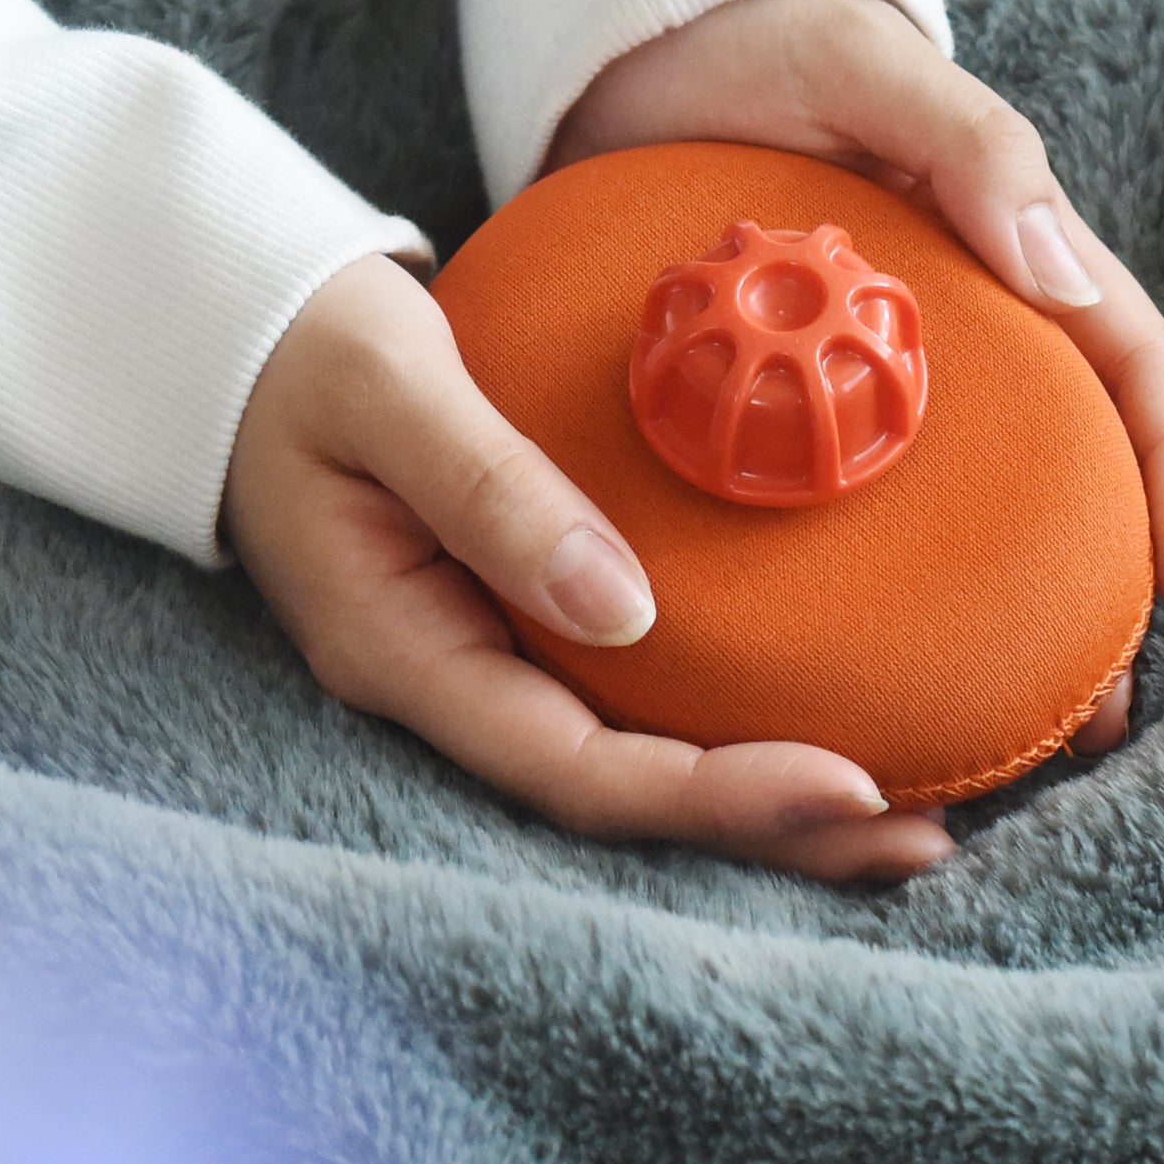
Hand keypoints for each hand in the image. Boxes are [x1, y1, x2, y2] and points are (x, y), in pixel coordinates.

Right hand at [227, 257, 958, 882]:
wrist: (237, 324)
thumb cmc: (302, 342)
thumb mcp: (386, 385)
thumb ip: (491, 486)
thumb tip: (625, 606)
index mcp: (403, 651)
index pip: (572, 769)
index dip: (710, 796)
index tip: (847, 783)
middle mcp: (450, 683)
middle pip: (624, 799)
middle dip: (771, 831)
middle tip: (926, 839)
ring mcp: (485, 659)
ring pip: (638, 762)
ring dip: (770, 796)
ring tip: (919, 813)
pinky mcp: (520, 620)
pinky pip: (637, 699)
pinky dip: (735, 720)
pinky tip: (839, 715)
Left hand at [548, 0, 1163, 677]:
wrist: (637, 50)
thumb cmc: (768, 42)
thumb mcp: (867, 69)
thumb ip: (971, 148)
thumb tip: (1066, 275)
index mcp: (1014, 250)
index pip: (1132, 370)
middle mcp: (967, 327)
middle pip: (1070, 471)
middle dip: (1099, 593)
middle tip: (1094, 714)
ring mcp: (884, 373)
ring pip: (969, 509)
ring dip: (999, 616)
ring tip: (994, 736)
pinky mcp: (791, 401)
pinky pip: (849, 509)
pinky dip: (870, 592)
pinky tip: (854, 677)